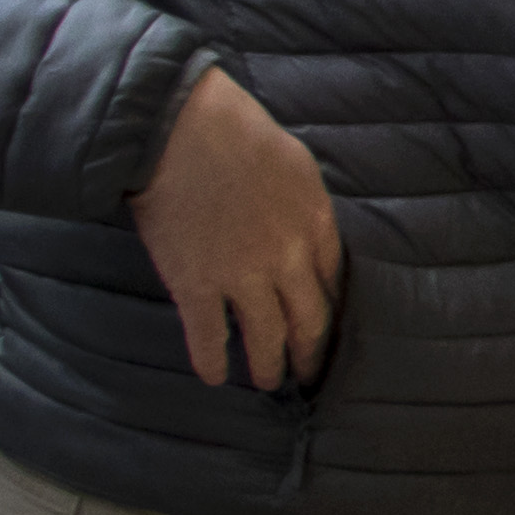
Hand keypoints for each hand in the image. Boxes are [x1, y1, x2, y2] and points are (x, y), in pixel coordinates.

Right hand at [132, 66, 339, 390]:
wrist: (181, 131)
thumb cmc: (237, 133)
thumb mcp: (296, 165)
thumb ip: (306, 204)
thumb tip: (307, 224)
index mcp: (316, 225)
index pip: (334, 282)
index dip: (330, 309)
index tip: (324, 326)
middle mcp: (288, 259)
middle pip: (310, 319)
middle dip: (310, 352)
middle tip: (309, 373)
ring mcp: (243, 277)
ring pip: (267, 338)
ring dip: (269, 366)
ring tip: (268, 382)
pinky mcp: (196, 286)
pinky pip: (209, 337)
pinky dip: (212, 361)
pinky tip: (213, 378)